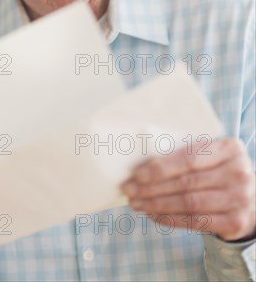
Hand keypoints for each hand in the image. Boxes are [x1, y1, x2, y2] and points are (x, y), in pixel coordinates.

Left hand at [121, 138, 254, 240]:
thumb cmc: (219, 169)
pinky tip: (153, 214)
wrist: (251, 196)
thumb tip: (141, 161)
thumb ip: (185, 152)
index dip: (160, 167)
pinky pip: (195, 221)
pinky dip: (170, 219)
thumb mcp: (211, 154)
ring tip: (136, 203)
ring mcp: (240, 199)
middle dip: (151, 187)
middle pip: (186, 182)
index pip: (189, 158)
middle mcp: (238, 173)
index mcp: (230, 148)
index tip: (136, 173)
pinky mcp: (236, 222)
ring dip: (156, 204)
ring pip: (188, 203)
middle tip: (128, 189)